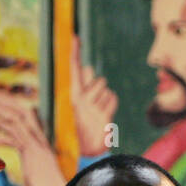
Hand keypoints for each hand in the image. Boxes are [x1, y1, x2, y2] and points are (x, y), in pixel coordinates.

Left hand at [0, 91, 67, 185]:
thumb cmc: (46, 184)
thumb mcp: (36, 170)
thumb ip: (27, 164)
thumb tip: (17, 169)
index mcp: (40, 139)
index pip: (29, 115)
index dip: (16, 106)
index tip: (4, 101)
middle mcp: (38, 138)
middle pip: (22, 113)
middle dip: (8, 102)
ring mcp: (35, 144)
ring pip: (16, 122)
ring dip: (1, 114)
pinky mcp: (30, 151)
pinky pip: (13, 139)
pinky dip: (0, 136)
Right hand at [70, 35, 117, 159]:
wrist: (88, 149)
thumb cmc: (84, 123)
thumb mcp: (81, 104)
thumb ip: (85, 85)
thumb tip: (88, 67)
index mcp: (72, 95)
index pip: (73, 69)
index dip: (74, 52)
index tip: (75, 36)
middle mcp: (79, 99)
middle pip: (96, 79)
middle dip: (98, 88)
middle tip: (93, 104)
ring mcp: (91, 107)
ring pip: (106, 89)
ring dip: (106, 99)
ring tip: (99, 112)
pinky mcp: (103, 114)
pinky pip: (113, 98)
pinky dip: (111, 105)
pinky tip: (105, 115)